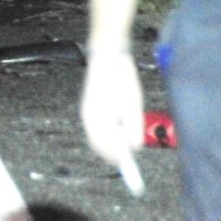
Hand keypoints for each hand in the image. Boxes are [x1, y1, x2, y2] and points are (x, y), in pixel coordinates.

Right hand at [80, 51, 144, 166]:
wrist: (107, 56)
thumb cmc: (121, 77)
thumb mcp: (134, 105)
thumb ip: (133, 128)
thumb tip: (134, 146)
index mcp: (98, 118)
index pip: (106, 148)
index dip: (118, 158)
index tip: (128, 164)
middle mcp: (88, 118)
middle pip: (98, 145)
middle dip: (112, 152)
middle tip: (128, 153)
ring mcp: (86, 112)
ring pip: (96, 137)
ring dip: (109, 142)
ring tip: (124, 135)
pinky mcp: (88, 107)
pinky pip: (95, 128)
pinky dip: (105, 133)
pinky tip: (116, 126)